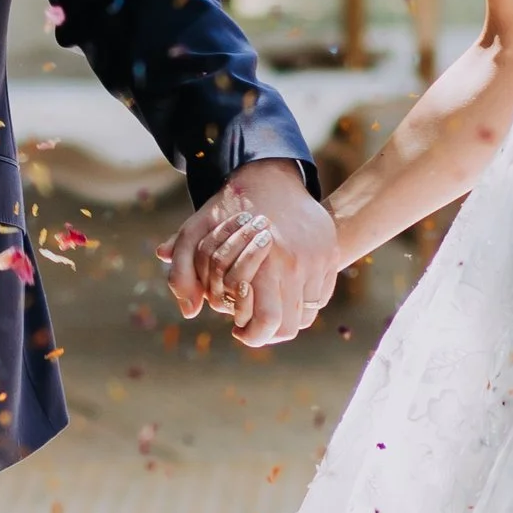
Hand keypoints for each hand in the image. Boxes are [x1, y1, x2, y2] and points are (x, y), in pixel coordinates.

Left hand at [165, 160, 338, 348]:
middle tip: (252, 325)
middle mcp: (295, 265)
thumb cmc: (230, 209)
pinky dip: (303, 302)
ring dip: (287, 319)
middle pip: (290, 327)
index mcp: (264, 264)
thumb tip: (189, 312)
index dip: (253, 335)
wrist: (270, 177)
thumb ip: (182, 273)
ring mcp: (317, 261)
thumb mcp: (195, 235)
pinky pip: (320, 297)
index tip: (238, 330)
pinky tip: (283, 293)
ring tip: (267, 309)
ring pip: (306, 315)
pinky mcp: (330, 255)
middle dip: (269, 333)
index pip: (267, 323)